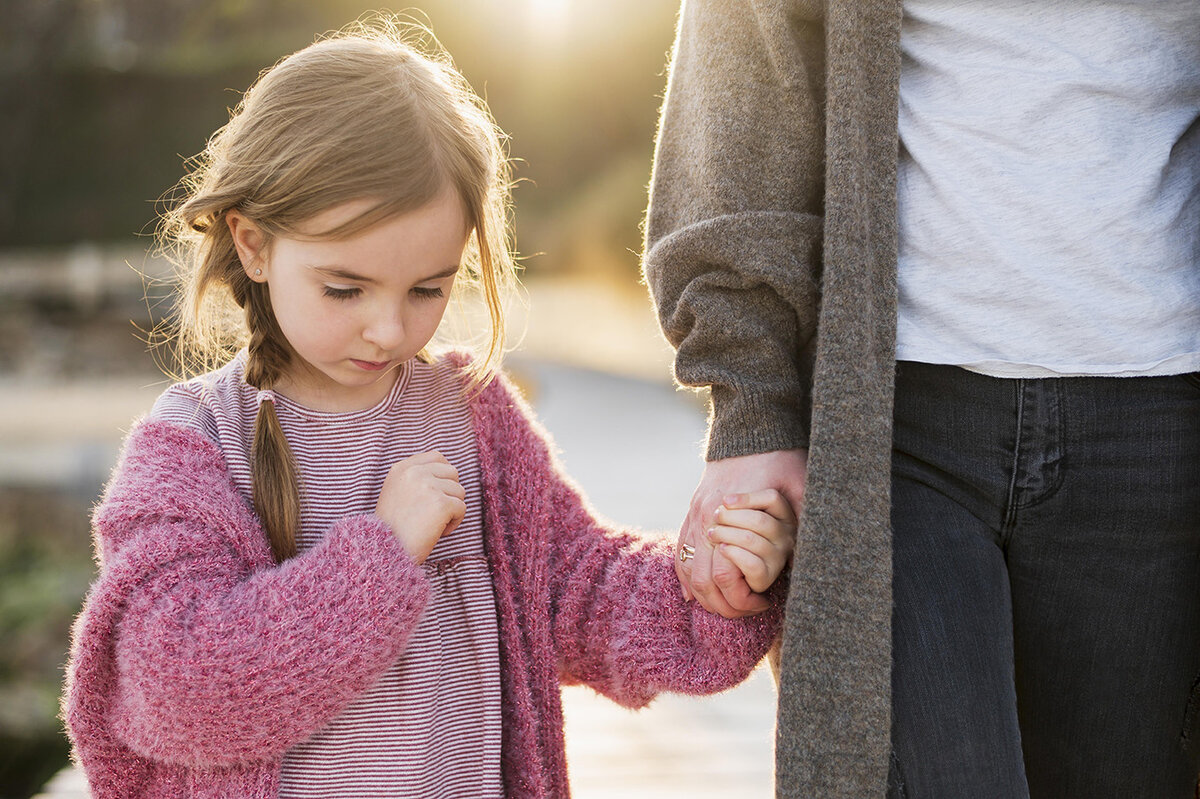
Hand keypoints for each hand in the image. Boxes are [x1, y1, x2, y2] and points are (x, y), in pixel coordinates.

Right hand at [375, 451, 465, 563]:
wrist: (387, 552)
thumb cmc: (394, 528)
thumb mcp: (396, 492)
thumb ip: (415, 477)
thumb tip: (446, 470)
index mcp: (402, 468)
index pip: (437, 457)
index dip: (443, 474)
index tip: (437, 492)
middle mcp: (414, 473)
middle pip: (452, 472)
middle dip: (449, 492)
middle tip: (432, 512)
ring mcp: (428, 486)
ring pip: (459, 491)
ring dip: (451, 509)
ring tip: (431, 523)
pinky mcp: (442, 503)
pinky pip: (461, 508)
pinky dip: (454, 523)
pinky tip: (436, 531)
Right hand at [677, 449, 806, 617]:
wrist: (749, 429)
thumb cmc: (780, 458)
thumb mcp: (800, 486)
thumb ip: (805, 516)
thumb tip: (817, 550)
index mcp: (731, 517)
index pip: (726, 578)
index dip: (743, 601)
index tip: (763, 604)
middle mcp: (706, 519)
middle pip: (702, 582)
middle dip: (722, 607)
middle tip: (745, 612)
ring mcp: (695, 515)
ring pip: (687, 571)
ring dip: (702, 596)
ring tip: (725, 606)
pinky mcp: (691, 511)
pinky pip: (680, 553)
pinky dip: (685, 577)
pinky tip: (695, 594)